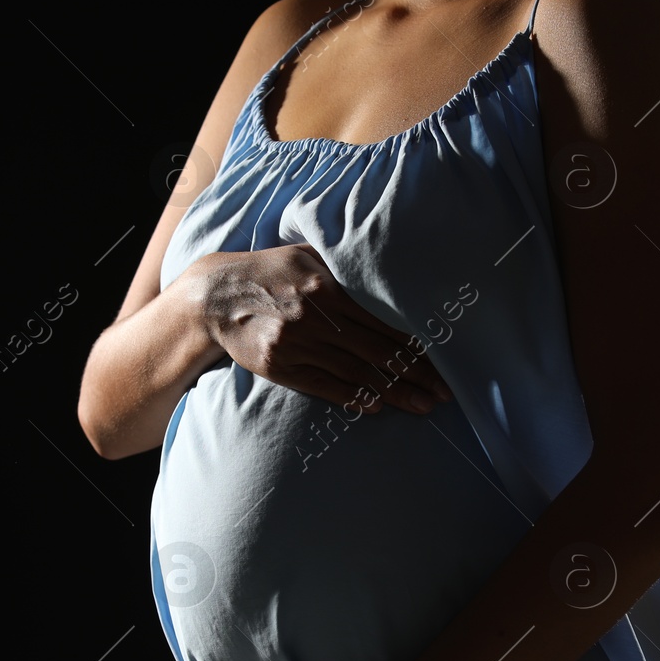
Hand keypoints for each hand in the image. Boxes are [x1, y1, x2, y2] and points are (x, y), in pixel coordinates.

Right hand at [191, 244, 451, 414]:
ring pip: (355, 371)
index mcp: (327, 287)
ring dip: (393, 391)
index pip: (382, 321)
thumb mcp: (306, 255)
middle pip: (376, 350)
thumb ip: (344, 267)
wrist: (214, 295)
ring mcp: (295, 344)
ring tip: (423, 405)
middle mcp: (313, 316)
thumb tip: (387, 278)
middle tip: (444, 392)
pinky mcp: (280, 366)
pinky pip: (323, 385)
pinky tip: (377, 405)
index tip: (444, 360)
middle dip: (415, 373)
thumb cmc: (270, 271)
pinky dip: (353, 395)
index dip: (415, 345)